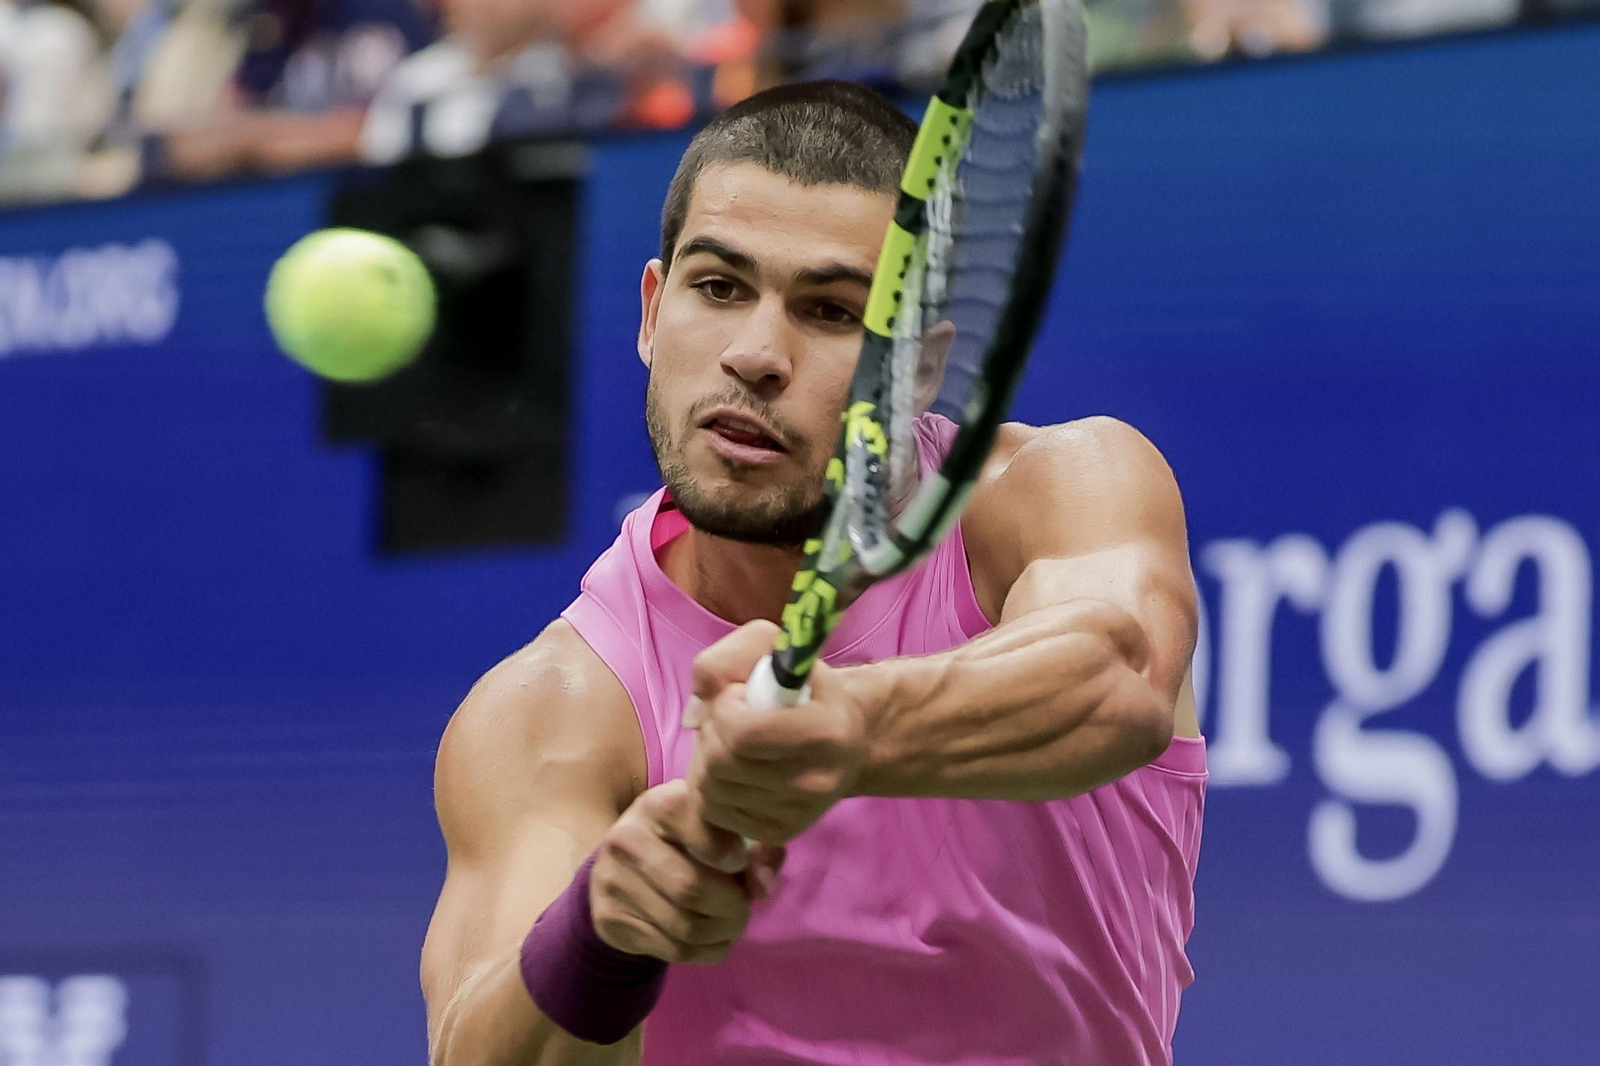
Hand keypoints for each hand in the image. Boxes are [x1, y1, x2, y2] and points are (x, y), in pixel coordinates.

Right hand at [591, 779, 783, 964]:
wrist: (618, 866)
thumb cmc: (683, 840)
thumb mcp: (716, 829)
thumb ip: (754, 848)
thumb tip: (762, 886)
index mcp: (658, 805)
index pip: (696, 824)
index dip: (728, 851)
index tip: (738, 862)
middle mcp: (627, 839)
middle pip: (691, 888)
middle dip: (732, 905)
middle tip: (744, 905)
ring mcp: (613, 881)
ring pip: (685, 926)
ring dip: (723, 932)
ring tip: (732, 922)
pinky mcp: (610, 920)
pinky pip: (675, 950)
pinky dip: (708, 950)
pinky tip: (713, 937)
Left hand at [684, 621, 868, 844]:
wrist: (846, 742)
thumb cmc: (804, 689)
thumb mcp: (773, 651)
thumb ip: (727, 660)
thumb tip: (693, 715)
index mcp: (825, 731)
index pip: (743, 733)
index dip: (725, 708)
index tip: (738, 696)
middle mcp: (816, 781)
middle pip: (720, 762)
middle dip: (711, 732)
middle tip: (731, 719)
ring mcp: (798, 813)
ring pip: (711, 788)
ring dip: (707, 758)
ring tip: (732, 743)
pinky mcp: (778, 833)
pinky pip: (714, 812)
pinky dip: (712, 786)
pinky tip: (735, 769)